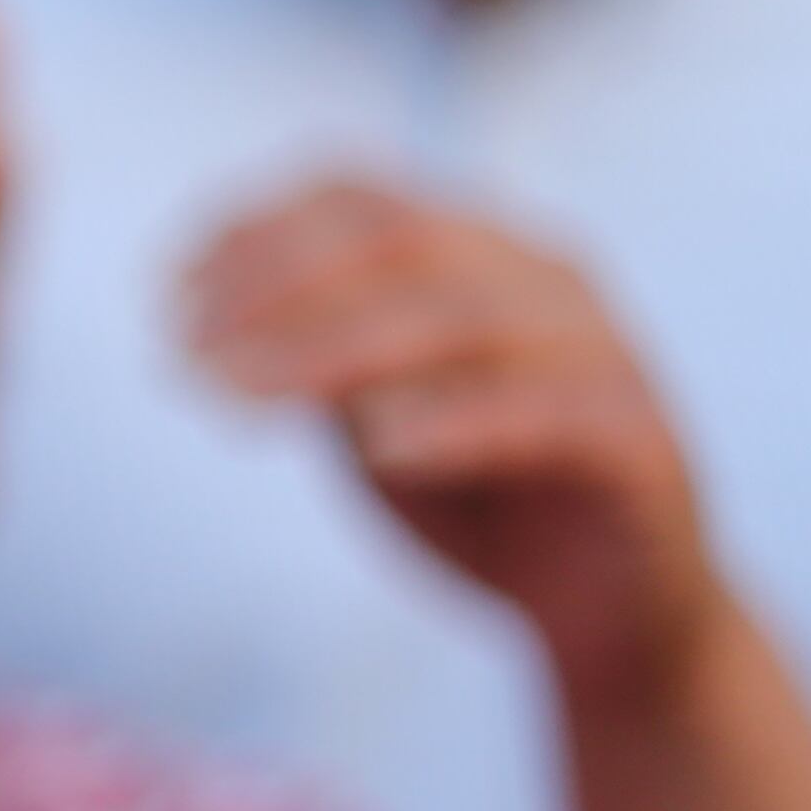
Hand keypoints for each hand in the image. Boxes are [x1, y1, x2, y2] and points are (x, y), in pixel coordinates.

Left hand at [187, 178, 720, 693]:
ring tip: (241, 397)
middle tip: (189, 352)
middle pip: (401, 243)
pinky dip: (457, 421)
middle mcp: (545, 279)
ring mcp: (603, 352)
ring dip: (334, 351)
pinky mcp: (640, 441)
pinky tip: (378, 448)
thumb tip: (201, 319)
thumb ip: (309, 360)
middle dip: (279, 291)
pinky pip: (549, 412)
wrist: (605, 612)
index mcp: (478, 251)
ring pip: (464, 318)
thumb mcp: (364, 418)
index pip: (361, 198)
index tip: (170, 290)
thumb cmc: (471, 498)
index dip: (258, 232)